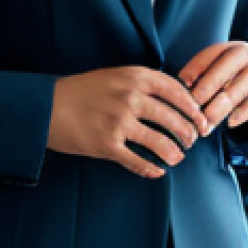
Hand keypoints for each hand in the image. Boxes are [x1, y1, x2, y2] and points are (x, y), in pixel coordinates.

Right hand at [47, 66, 210, 178]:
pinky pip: (137, 160)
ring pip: (160, 142)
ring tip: (177, 157)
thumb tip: (172, 98)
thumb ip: (140, 83)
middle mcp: (130, 97)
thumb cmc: (80, 90)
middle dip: (187, 133)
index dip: (192, 107)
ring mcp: (119, 122)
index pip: (175, 91)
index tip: (200, 118)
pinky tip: (157, 171)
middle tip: (191, 140)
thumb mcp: (113, 76)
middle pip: (172, 118)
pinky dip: (151, 168)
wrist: (47, 106)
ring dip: (174, 153)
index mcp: (133, 77)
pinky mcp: (107, 144)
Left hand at [177, 41, 247, 134]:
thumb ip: (198, 74)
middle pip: (223, 73)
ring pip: (238, 89)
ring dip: (221, 108)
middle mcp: (246, 54)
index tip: (182, 85)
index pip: (209, 55)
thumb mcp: (213, 65)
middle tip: (192, 110)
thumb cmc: (226, 71)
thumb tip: (181, 87)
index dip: (194, 70)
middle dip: (205, 92)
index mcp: (227, 46)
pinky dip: (243, 113)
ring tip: (207, 124)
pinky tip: (230, 123)